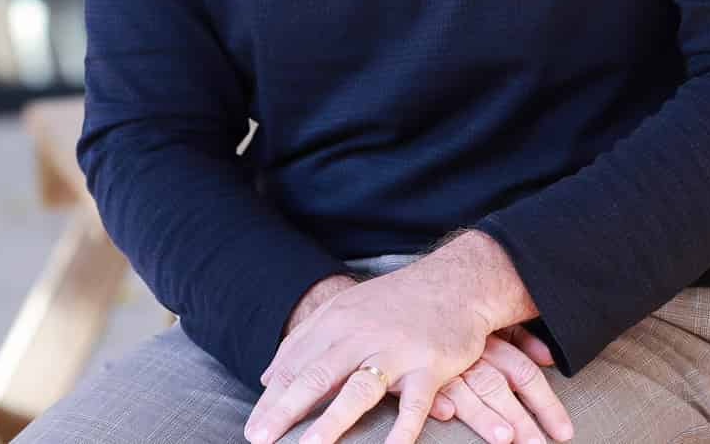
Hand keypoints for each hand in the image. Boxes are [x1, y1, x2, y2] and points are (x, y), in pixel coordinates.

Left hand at [245, 260, 492, 443]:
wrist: (456, 281)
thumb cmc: (396, 302)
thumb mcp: (344, 309)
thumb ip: (305, 340)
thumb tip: (267, 376)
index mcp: (336, 322)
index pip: (295, 366)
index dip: (271, 400)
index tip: (253, 430)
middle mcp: (361, 335)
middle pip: (316, 377)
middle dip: (284, 411)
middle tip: (260, 439)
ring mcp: (396, 351)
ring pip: (359, 390)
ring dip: (331, 422)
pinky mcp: (430, 365)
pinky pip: (413, 405)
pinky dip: (401, 432)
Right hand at [425, 326, 574, 443]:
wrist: (401, 309)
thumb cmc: (448, 320)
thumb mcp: (486, 322)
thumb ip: (518, 338)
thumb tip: (548, 357)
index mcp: (490, 342)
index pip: (526, 374)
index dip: (547, 403)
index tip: (563, 431)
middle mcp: (470, 355)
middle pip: (501, 388)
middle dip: (522, 420)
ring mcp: (441, 366)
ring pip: (468, 391)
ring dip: (485, 415)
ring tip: (503, 438)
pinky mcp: (411, 374)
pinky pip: (424, 389)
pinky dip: (435, 400)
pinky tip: (446, 413)